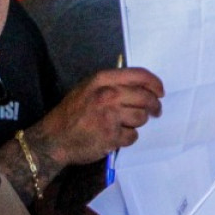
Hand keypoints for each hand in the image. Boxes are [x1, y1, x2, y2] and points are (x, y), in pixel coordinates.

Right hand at [33, 68, 165, 165]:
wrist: (53, 139)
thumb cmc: (71, 113)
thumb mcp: (87, 88)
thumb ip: (112, 84)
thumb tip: (141, 86)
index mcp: (102, 79)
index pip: (139, 75)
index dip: (155, 83)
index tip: (160, 91)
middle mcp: (107, 95)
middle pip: (145, 97)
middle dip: (154, 106)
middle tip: (156, 111)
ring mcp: (110, 116)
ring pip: (141, 117)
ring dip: (137, 122)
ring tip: (124, 124)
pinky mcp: (111, 136)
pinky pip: (133, 136)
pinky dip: (127, 138)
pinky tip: (115, 136)